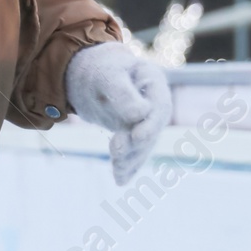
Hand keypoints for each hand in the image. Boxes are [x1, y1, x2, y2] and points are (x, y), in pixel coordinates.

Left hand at [63, 41, 173, 184]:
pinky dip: (127, 167)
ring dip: (131, 159)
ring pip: (143, 144)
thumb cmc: (100, 70)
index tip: (137, 136)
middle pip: (152, 128)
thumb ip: (123, 94)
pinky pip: (134, 152)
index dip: (150, 124)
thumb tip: (140, 114)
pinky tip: (120, 181)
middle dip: (137, 144)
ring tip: (117, 172)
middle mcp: (155, 104)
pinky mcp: (135, 135)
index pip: (158, 106)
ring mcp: (147, 121)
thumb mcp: (107, 76)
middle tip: (116, 152)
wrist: (91, 75)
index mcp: (154, 82)